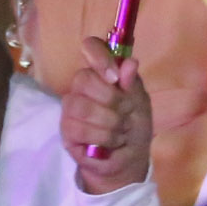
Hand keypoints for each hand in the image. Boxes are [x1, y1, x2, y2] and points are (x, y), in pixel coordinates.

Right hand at [62, 35, 154, 193]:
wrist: (129, 158)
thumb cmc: (134, 125)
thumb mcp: (140, 103)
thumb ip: (132, 83)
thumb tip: (130, 63)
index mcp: (102, 72)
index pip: (91, 47)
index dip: (99, 58)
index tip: (114, 77)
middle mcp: (82, 85)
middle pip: (83, 78)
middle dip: (112, 100)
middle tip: (126, 113)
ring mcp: (71, 107)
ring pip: (80, 106)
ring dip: (109, 122)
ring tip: (120, 131)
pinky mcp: (65, 130)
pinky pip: (77, 128)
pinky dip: (101, 137)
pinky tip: (110, 143)